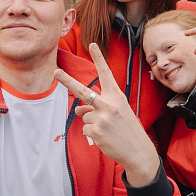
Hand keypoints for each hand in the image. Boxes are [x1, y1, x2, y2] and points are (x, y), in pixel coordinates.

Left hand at [54, 43, 159, 186]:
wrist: (138, 151)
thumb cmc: (127, 129)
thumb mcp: (117, 113)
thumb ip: (98, 107)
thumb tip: (78, 109)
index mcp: (117, 96)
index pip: (106, 74)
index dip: (99, 58)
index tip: (92, 44)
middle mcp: (109, 104)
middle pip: (83, 91)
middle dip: (67, 80)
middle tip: (56, 71)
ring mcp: (102, 118)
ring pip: (84, 115)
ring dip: (92, 123)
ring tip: (108, 129)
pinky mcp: (96, 131)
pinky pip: (85, 129)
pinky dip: (92, 134)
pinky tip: (105, 138)